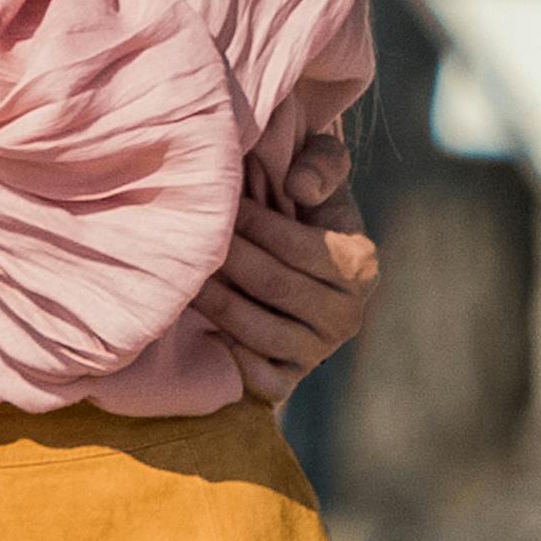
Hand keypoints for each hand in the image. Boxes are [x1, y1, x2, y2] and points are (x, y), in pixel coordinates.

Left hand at [206, 171, 380, 402]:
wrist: (305, 273)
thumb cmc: (308, 214)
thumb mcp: (325, 179)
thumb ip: (323, 163)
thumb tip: (298, 186)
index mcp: (359, 264)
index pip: (296, 245)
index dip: (252, 222)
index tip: (218, 202)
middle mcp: (346, 314)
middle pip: (272, 285)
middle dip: (225, 258)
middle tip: (186, 236)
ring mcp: (319, 351)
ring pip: (257, 330)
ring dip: (214, 301)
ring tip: (181, 274)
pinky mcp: (292, 378)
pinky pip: (260, 377)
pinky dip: (230, 356)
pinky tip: (201, 328)